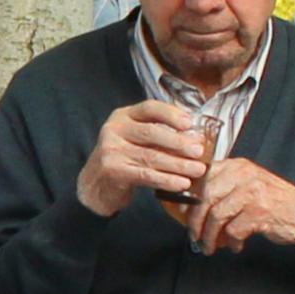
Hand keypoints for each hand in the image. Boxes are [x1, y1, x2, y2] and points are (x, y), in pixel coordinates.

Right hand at [77, 101, 215, 217]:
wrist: (95, 185)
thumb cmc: (123, 159)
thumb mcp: (135, 139)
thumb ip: (159, 134)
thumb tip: (196, 137)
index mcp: (122, 116)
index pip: (149, 108)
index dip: (171, 114)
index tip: (190, 123)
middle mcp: (114, 130)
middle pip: (152, 133)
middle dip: (179, 143)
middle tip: (199, 151)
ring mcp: (111, 150)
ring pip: (151, 156)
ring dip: (178, 165)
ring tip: (198, 170)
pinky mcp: (113, 171)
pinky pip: (146, 175)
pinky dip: (167, 180)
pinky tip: (182, 183)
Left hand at [184, 157, 294, 255]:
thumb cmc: (275, 203)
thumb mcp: (248, 186)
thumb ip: (224, 188)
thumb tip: (190, 205)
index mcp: (238, 166)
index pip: (203, 177)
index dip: (188, 197)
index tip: (182, 211)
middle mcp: (244, 175)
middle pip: (205, 198)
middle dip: (195, 221)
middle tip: (194, 236)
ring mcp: (253, 192)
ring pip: (216, 216)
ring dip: (210, 236)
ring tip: (210, 247)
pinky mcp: (260, 212)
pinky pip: (234, 230)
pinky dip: (231, 242)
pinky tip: (236, 246)